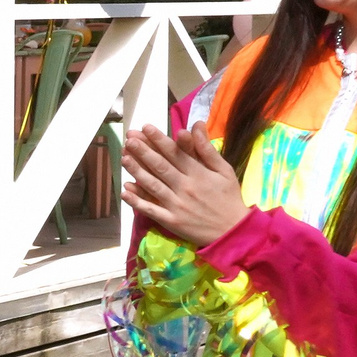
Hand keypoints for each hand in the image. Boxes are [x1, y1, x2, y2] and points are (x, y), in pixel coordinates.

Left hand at [122, 125, 248, 247]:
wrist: (233, 230)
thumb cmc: (228, 197)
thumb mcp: (224, 170)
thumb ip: (207, 149)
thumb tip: (196, 126)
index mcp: (198, 173)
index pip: (175, 153)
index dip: (159, 139)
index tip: (145, 127)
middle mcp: (185, 187)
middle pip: (160, 166)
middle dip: (143, 151)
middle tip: (128, 139)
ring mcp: (176, 205)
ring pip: (152, 185)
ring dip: (136, 171)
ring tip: (124, 158)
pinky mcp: (171, 220)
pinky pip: (150, 209)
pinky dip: (136, 201)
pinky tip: (124, 190)